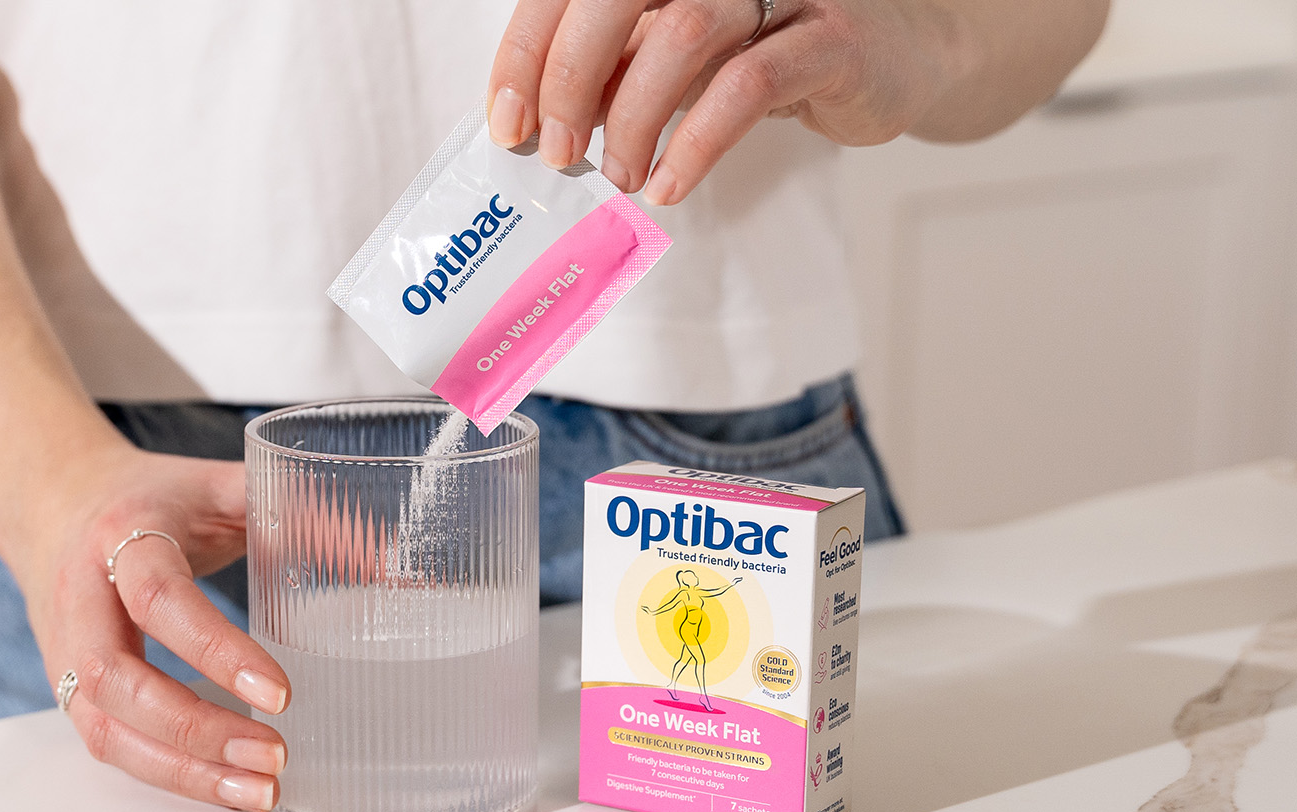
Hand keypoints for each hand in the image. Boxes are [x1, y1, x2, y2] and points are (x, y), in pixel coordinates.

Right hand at [21, 443, 292, 811]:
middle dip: (195, 728)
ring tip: (257, 792)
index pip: (161, 599)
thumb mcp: (222, 485)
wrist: (52, 500)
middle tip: (273, 755)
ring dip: (180, 771)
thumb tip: (393, 565)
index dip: (216, 651)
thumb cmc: (151, 497)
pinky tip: (223, 787)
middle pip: (116, 680)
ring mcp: (65, 651)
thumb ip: (300, 514)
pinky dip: (165, 774)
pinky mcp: (68, 688)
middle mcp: (81, 599)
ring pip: (104, 727)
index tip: (281, 694)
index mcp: (121, 535)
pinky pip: (107, 743)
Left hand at [488, 0, 968, 203]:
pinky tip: (672, 185)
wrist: (897, 54)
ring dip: (633, 117)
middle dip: (570, 79)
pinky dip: (697, 142)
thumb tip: (537, 120)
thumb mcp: (676, 55)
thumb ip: (616, 69)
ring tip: (622, 177)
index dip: (528, 51)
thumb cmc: (768, 51)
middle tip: (559, 154)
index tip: (506, 122)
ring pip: (681, 34)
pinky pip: (748, 86)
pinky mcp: (832, 37)